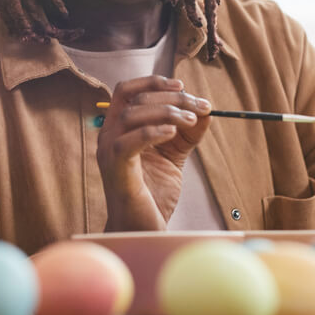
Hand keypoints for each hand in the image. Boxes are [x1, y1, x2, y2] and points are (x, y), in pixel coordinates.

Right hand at [95, 75, 211, 231]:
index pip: (127, 91)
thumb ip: (187, 133)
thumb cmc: (152, 195)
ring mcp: (108, 153)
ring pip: (131, 116)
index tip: (182, 86)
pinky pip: (127, 143)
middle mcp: (108, 136)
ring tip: (190, 121)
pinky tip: (173, 133)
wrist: (142, 231)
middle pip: (134, 100)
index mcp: (119, 129)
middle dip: (170, 97)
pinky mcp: (116, 170)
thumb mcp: (174, 156)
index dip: (153, 83)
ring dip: (165, 112)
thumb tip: (206, 111)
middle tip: (198, 106)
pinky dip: (151, 132)